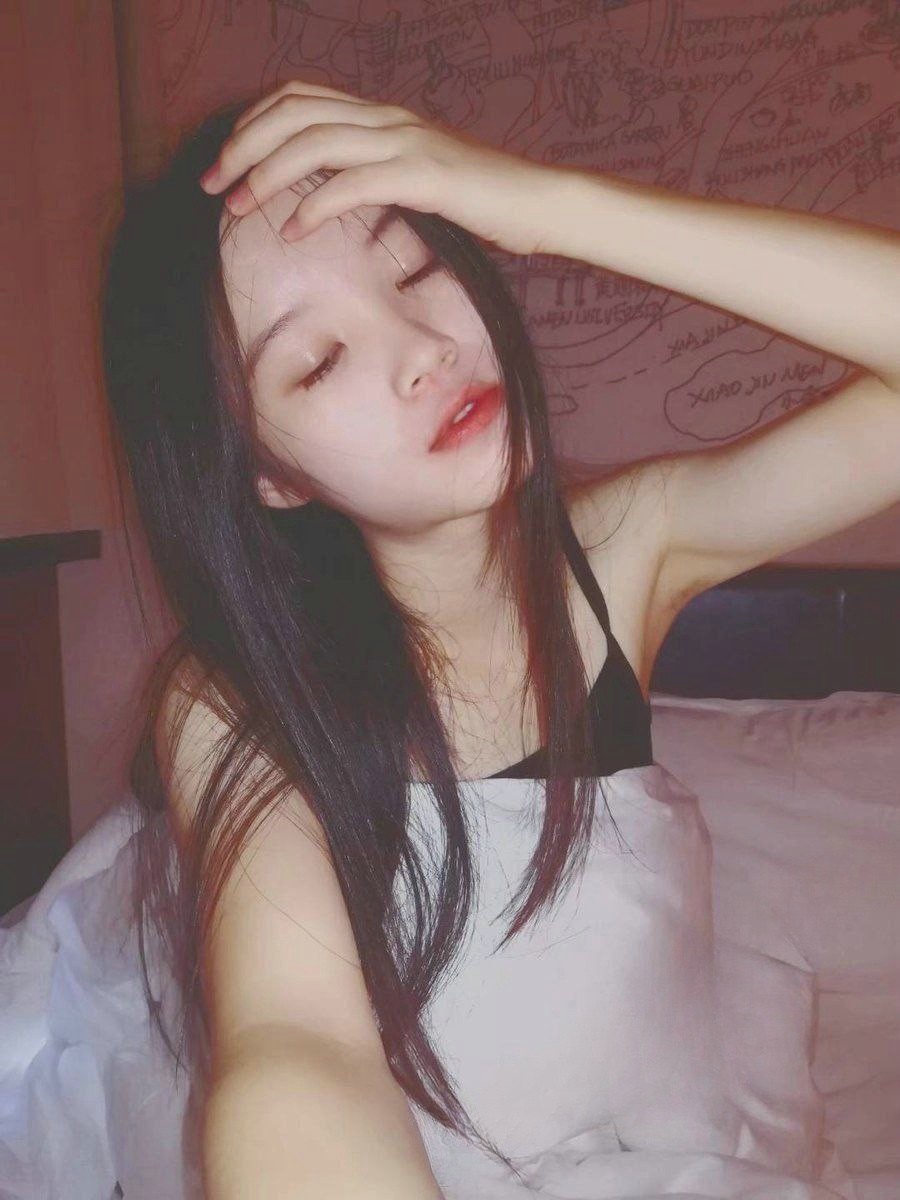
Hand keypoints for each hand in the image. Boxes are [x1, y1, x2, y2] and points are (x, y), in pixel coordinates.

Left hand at [199, 78, 566, 256]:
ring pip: (314, 142)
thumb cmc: (481, 199)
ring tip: (238, 208)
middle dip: (242, 147)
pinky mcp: (424, 176)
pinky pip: (354, 184)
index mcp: (382, 114)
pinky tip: (293, 231)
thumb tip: (330, 193)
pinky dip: (315, 206)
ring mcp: (406, 143)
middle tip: (213, 185)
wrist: (539, 202)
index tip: (225, 162)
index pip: (299, 97)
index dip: (251, 123)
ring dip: (265, 175)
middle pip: (293, 113)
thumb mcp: (417, 176)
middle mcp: (387, 118)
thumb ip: (375, 172)